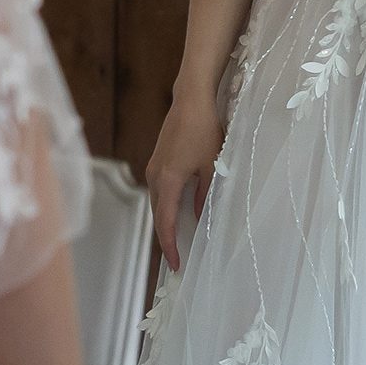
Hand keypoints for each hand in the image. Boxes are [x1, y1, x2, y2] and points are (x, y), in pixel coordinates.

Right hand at [147, 88, 225, 272]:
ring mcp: (154, 167)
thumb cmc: (204, 129)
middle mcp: (155, 176)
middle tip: (177, 258)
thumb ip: (205, 194)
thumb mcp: (212, 165)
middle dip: (166, 238)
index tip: (175, 264)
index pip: (165, 221)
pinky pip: (159, 191)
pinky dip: (166, 206)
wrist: (191, 100)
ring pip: (157, 203)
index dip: (170, 245)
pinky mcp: (158, 161)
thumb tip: (199, 215)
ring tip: (178, 240)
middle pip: (158, 215)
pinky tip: (178, 212)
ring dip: (166, 221)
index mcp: (168, 180)